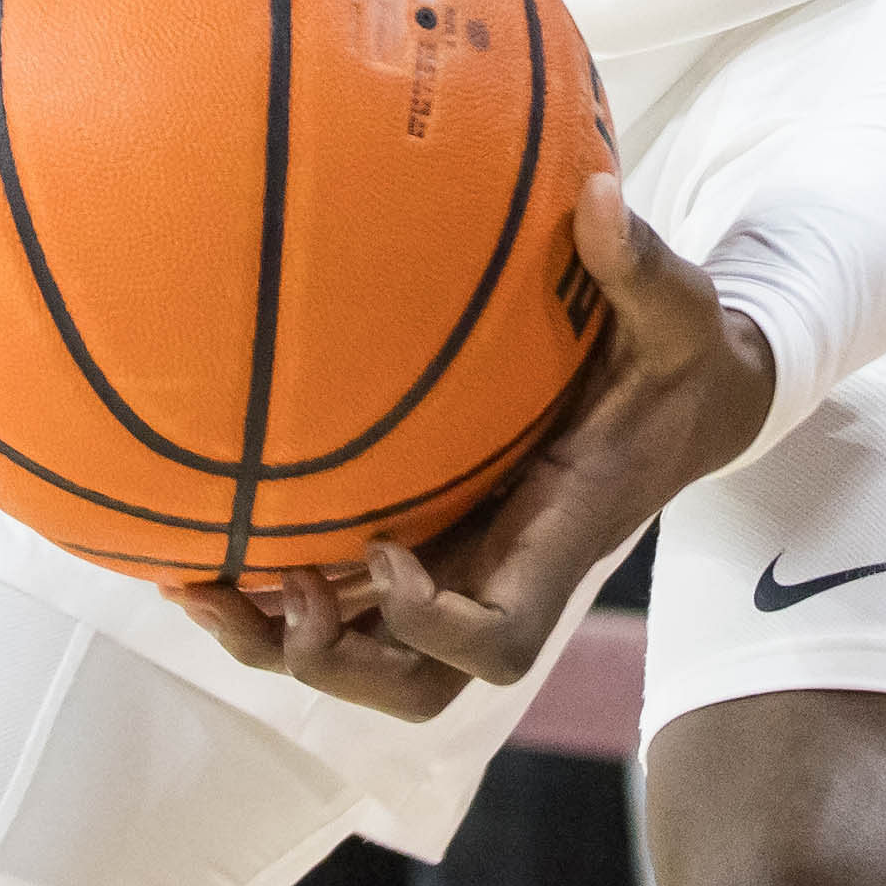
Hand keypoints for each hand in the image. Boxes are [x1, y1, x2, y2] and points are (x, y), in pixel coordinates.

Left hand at [166, 178, 765, 722]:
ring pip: (367, 660)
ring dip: (277, 641)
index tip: (381, 550)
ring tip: (195, 582)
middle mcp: (503, 574)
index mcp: (560, 538)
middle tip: (280, 586)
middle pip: (417, 690)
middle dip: (338, 663)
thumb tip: (596, 195)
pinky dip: (270, 592)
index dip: (433, 625)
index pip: (502, 641)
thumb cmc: (678, 354)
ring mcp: (460, 567)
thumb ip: (639, 262)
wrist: (690, 398)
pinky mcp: (430, 540)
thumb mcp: (678, 307)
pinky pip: (344, 600)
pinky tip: (197, 541)